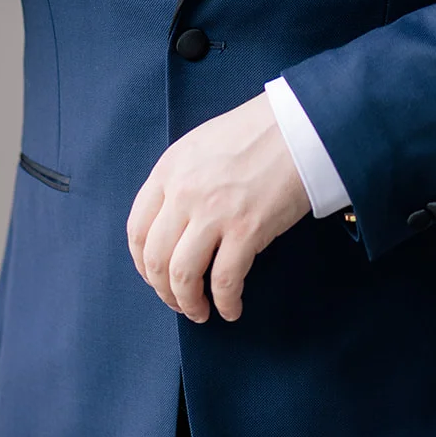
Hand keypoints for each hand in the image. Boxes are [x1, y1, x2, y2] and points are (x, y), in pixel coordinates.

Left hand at [126, 92, 310, 322]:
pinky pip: (225, 281)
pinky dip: (225, 303)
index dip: (143, 264)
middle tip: (179, 302)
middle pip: (156, 259)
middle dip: (164, 291)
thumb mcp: (200, 146)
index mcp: (169, 169)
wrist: (298, 125)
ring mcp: (213, 212)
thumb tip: (173, 222)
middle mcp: (183, 192)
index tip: (155, 278)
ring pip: (182, 276)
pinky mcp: (246, 230)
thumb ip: (180, 180)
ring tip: (201, 311)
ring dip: (189, 303)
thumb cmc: (255, 133)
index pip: (137, 229)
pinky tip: (232, 308)